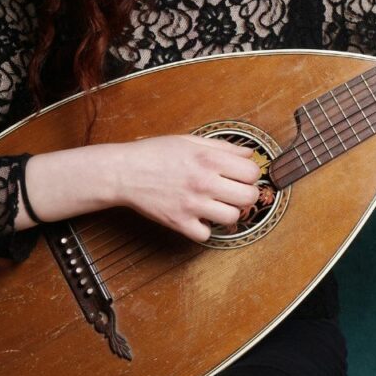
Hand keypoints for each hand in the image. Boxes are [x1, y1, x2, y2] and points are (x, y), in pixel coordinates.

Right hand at [114, 135, 261, 242]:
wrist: (124, 172)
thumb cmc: (155, 153)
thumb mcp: (190, 141)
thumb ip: (223, 147)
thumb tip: (249, 154)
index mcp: (209, 159)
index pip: (252, 172)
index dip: (250, 175)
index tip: (241, 176)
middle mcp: (204, 182)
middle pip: (248, 197)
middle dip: (246, 195)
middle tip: (235, 193)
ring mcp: (192, 205)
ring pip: (232, 217)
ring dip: (228, 212)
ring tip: (217, 205)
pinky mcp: (179, 222)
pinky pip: (206, 235)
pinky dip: (205, 229)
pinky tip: (199, 217)